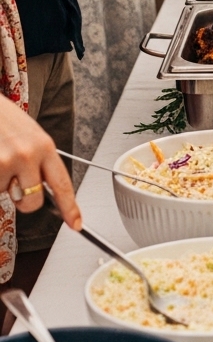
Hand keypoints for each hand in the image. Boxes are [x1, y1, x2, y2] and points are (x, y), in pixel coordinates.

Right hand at [0, 97, 79, 230]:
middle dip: (23, 200)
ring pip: (5, 194)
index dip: (70, 207)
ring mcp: (6, 161)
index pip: (62, 184)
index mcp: (44, 145)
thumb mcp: (30, 134)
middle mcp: (28, 155)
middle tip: (13, 181)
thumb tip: (42, 188)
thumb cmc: (2, 117)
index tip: (76, 223)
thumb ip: (39, 160)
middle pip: (32, 202)